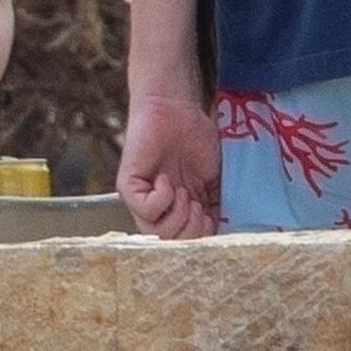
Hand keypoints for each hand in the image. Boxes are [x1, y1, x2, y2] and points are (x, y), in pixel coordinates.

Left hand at [118, 92, 220, 238]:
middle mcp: (160, 207)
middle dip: (191, 231)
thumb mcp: (214, 177)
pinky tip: (165, 179)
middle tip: (198, 207)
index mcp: (180, 208)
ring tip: (184, 193)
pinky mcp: (129, 186)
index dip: (201, 237)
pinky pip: (145, 210)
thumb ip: (217, 204)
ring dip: (178, 216)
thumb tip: (221, 230)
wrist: (177, 108)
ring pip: (156, 233)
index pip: (186, 241)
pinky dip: (162, 198)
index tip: (212, 218)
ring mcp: (144, 198)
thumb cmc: (195, 137)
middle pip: (172, 242)